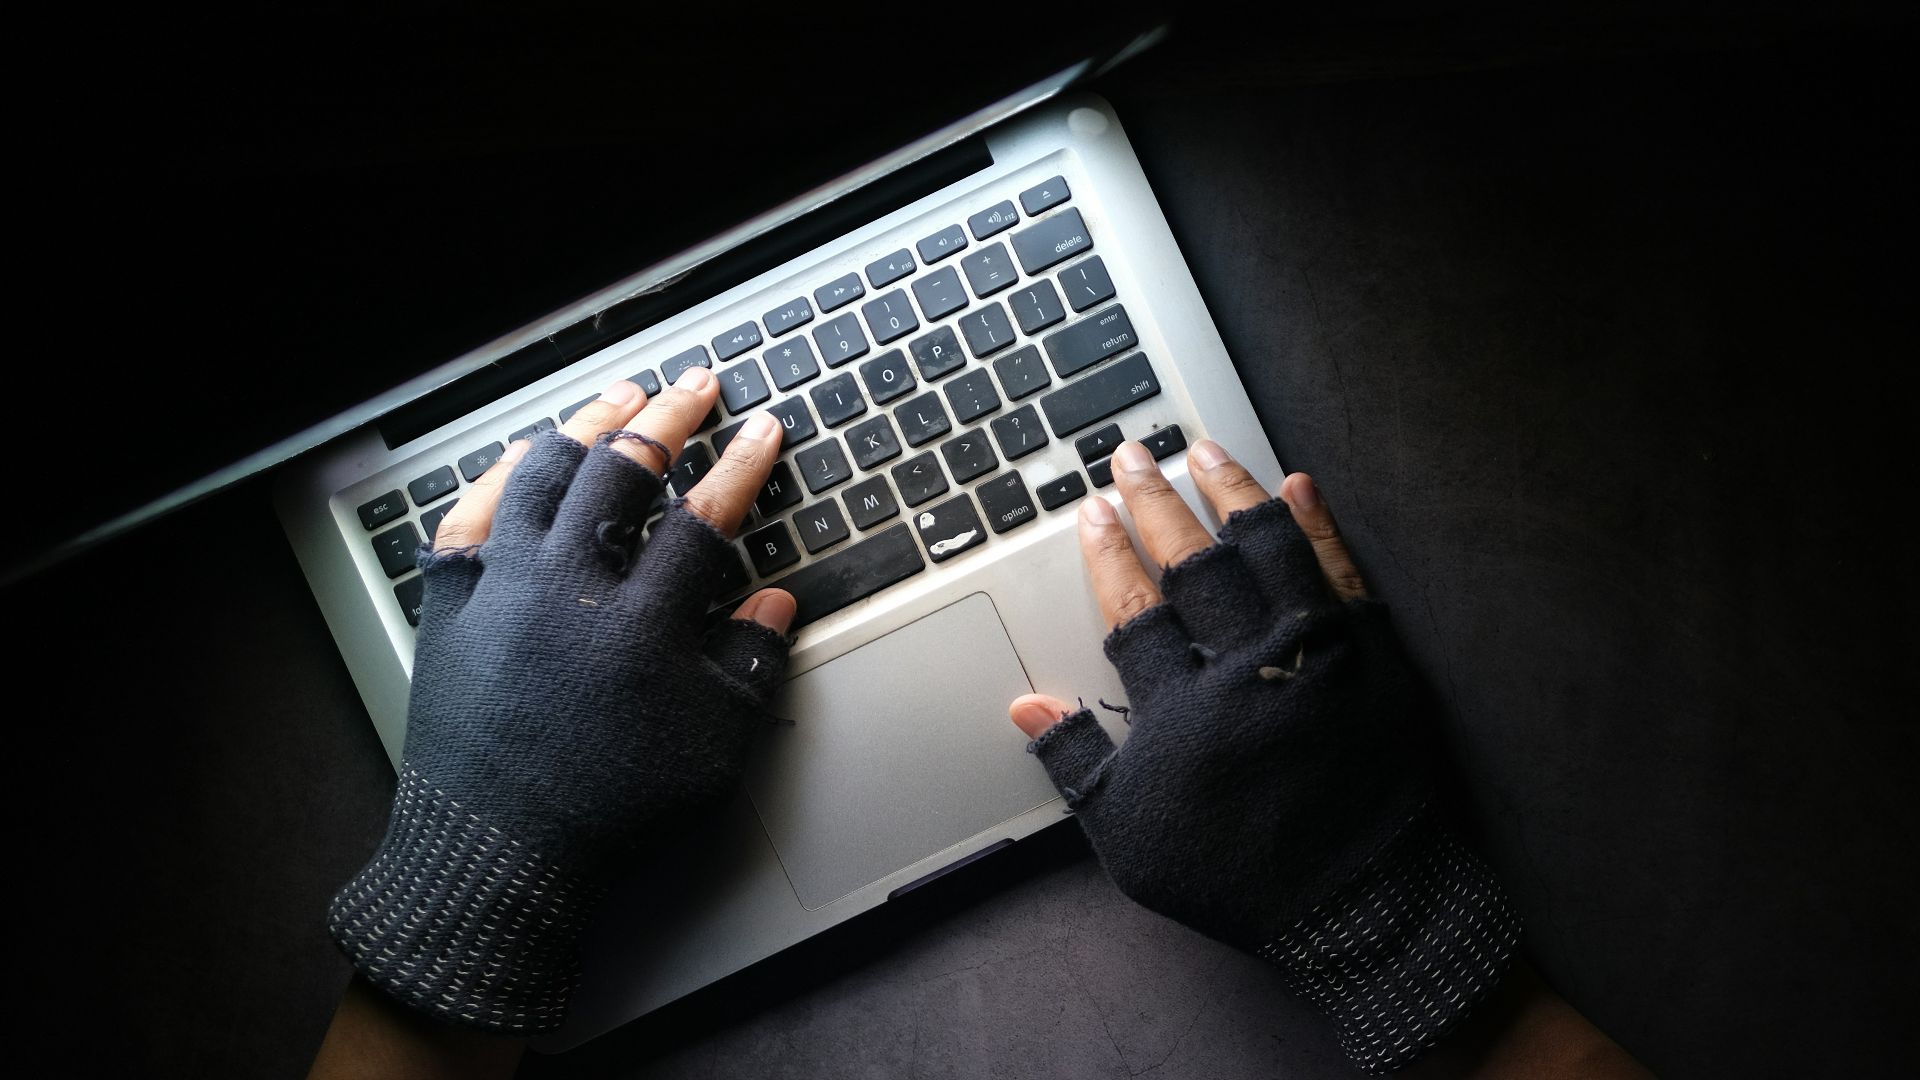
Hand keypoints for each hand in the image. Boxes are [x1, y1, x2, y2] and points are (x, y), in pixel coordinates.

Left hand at [328, 368, 795, 1035]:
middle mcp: (569, 587)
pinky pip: (474, 511)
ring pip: (545, 472)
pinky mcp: (451, 602)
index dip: (742, 465)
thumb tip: (775, 600)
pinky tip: (528, 453)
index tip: (764, 430)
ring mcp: (503, 587)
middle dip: (670, 417)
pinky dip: (505, 473)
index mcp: (640, 622)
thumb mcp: (710, 747)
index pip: (705, 516)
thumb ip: (749, 663)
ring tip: (621, 399)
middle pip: (624, 470)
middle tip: (697, 385)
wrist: (495, 856)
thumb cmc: (609, 811)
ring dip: (589, 426)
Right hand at [1007, 438, 1520, 1074]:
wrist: (1361, 908)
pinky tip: (1299, 485)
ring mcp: (1318, 654)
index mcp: (1184, 708)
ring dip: (1232, 492)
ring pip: (1269, 548)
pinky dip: (1320, 524)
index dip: (1107, 554)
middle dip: (1155, 502)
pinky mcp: (1376, 656)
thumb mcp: (1131, 835)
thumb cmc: (1238, 875)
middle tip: (1132, 456)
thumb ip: (1077, 761)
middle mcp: (1249, 666)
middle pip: (1194, 562)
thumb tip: (1024, 704)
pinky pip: (1344, 571)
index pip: (1133, 608)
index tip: (1091, 511)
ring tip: (1204, 449)